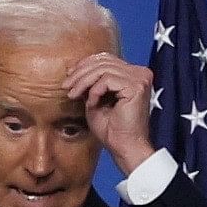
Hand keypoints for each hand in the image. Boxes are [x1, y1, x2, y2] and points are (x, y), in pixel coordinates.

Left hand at [65, 53, 156, 176]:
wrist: (124, 147)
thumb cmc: (111, 129)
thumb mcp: (95, 99)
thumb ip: (90, 83)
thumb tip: (74, 69)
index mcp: (133, 74)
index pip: (106, 59)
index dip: (85, 64)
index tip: (69, 76)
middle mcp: (140, 73)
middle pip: (103, 61)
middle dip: (80, 72)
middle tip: (66, 86)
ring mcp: (140, 78)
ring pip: (103, 69)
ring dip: (83, 82)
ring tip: (73, 94)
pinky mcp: (137, 86)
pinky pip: (107, 79)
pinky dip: (95, 91)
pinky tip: (92, 104)